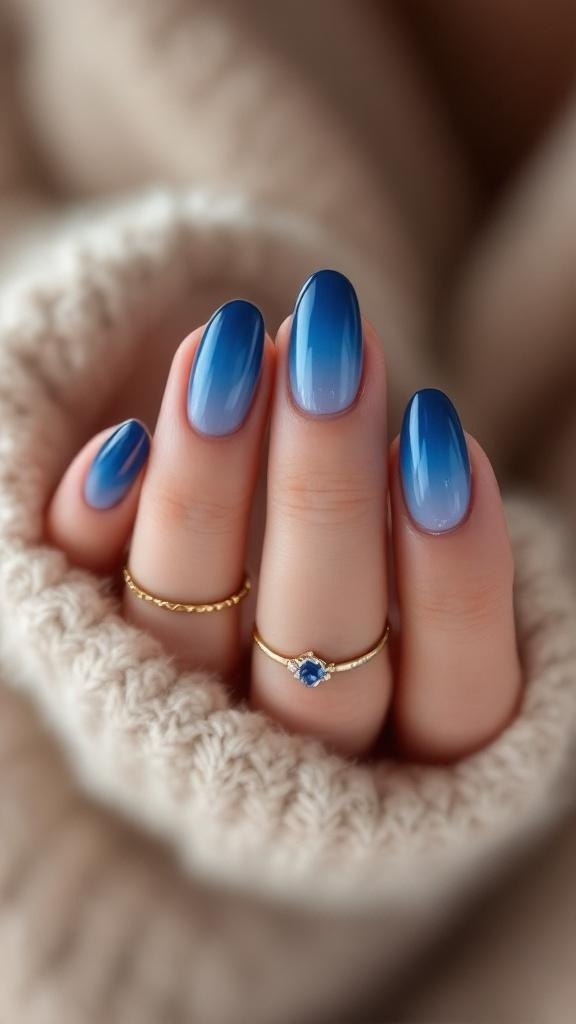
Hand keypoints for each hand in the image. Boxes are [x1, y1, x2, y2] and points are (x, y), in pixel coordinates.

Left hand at [45, 270, 520, 759]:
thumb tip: (426, 443)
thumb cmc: (371, 584)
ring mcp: (179, 716)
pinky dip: (96, 530)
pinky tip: (123, 441)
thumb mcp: (430, 565)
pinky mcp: (88, 662)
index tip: (439, 431)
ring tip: (231, 347)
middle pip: (319, 668)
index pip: (457, 699)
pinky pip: (80, 612)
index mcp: (407, 757)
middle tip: (331, 352)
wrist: (238, 635)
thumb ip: (439, 522)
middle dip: (327, 499)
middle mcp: (288, 754)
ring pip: (187, 637)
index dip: (456, 578)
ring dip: (205, 489)